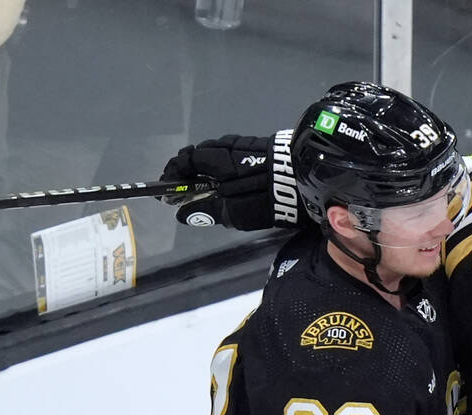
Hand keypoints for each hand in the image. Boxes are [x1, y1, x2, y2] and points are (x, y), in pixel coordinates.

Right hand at [159, 134, 293, 230]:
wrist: (305, 181)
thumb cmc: (266, 198)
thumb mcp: (234, 212)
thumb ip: (207, 210)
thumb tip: (183, 213)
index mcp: (216, 159)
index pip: (184, 161)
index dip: (172, 175)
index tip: (165, 191)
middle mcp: (227, 146)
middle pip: (198, 154)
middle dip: (186, 171)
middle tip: (183, 191)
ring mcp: (244, 145)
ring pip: (215, 153)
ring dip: (204, 168)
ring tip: (203, 188)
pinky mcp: (260, 148)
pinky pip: (231, 154)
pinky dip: (221, 166)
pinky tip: (227, 179)